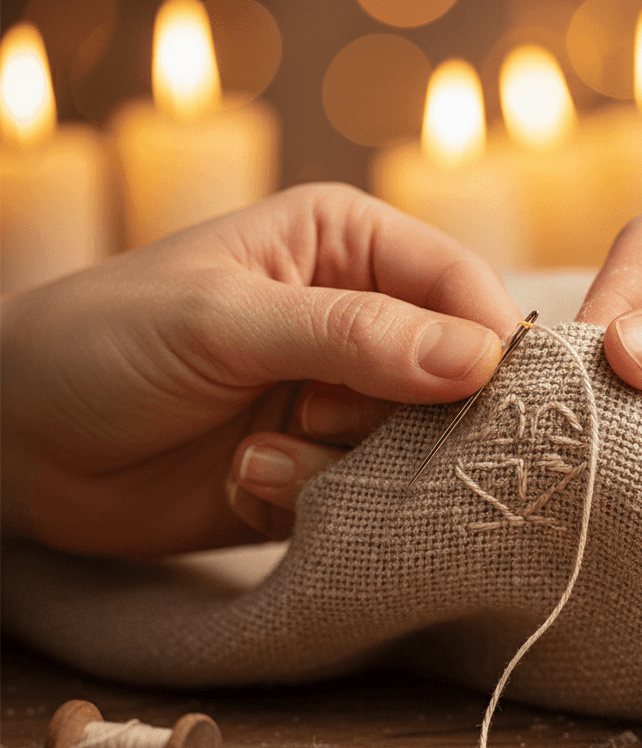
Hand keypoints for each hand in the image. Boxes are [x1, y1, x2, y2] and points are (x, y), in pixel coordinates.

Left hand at [1, 184, 519, 555]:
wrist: (18, 446)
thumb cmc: (104, 343)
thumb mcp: (224, 321)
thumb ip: (353, 335)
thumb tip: (482, 356)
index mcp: (345, 246)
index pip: (458, 284)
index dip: (487, 340)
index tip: (488, 396)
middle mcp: (359, 321)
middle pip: (453, 376)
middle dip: (404, 417)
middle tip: (323, 420)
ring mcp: (341, 399)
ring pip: (415, 447)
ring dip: (343, 466)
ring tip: (261, 454)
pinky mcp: (323, 467)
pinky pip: (366, 497)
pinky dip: (309, 500)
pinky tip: (243, 482)